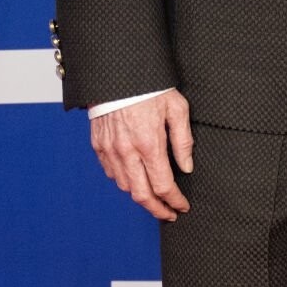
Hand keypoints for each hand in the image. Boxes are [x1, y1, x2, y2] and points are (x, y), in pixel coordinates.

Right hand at [90, 90, 193, 219]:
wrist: (116, 72)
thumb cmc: (149, 87)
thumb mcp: (176, 108)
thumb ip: (183, 141)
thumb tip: (187, 167)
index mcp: (149, 144)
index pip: (164, 186)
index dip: (175, 201)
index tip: (182, 206)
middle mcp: (127, 152)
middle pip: (142, 196)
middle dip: (157, 210)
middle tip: (168, 214)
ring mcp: (110, 150)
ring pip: (125, 187)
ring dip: (141, 197)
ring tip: (154, 198)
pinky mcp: (99, 145)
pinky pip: (111, 173)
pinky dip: (124, 181)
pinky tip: (135, 179)